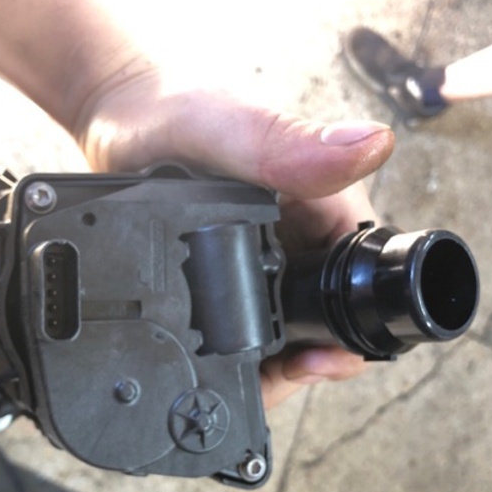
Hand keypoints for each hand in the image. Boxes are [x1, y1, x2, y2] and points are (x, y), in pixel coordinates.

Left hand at [73, 73, 394, 407]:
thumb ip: (289, 144)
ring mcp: (268, 253)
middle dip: (306, 356)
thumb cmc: (175, 110)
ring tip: (236, 380)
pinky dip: (239, 342)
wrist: (119, 117)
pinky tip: (215, 358)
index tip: (320, 358)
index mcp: (323, 203)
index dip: (350, 327)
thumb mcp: (231, 127)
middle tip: (271, 381)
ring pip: (286, 323)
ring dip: (272, 358)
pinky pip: (249, 315)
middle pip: (325, 314)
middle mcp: (301, 234)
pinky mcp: (234, 266)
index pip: (361, 277)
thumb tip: (373, 145)